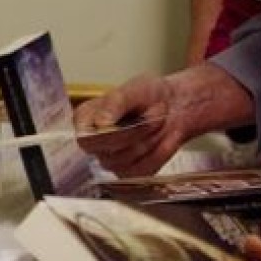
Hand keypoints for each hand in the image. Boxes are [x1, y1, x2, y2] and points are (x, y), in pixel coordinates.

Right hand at [74, 65, 252, 176]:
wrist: (178, 107)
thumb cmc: (154, 94)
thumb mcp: (136, 88)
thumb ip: (115, 104)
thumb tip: (101, 122)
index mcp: (87, 118)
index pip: (82, 136)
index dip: (102, 134)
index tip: (120, 124)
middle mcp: (97, 141)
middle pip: (102, 153)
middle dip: (129, 137)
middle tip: (146, 120)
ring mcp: (113, 157)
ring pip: (122, 164)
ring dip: (144, 145)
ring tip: (153, 127)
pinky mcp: (132, 170)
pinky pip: (139, 172)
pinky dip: (153, 157)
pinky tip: (158, 142)